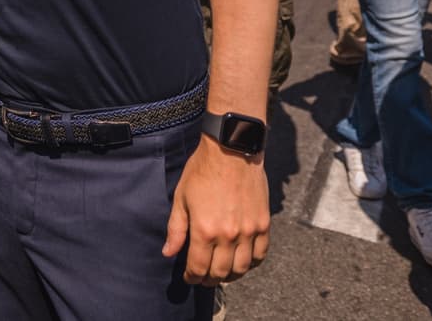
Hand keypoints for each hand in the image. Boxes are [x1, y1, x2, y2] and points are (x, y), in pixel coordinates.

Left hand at [162, 135, 269, 284]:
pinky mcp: (263, 224)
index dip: (192, 277)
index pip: (198, 267)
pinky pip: (260, 255)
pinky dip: (251, 264)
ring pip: (241, 268)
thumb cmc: (202, 171)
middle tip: (203, 277)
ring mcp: (248, 231)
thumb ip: (176, 229)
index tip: (189, 278)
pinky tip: (242, 262)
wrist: (231, 150)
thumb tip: (168, 253)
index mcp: (204, 230)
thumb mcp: (181, 198)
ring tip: (221, 273)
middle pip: (220, 272)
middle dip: (208, 279)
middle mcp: (228, 235)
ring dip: (230, 276)